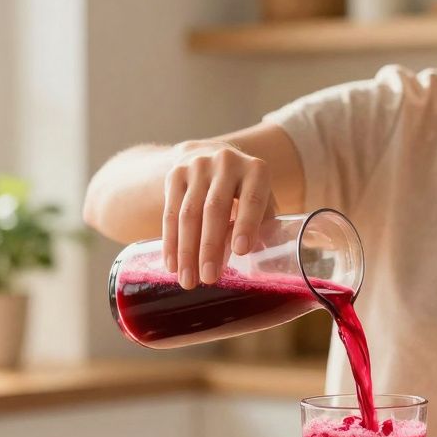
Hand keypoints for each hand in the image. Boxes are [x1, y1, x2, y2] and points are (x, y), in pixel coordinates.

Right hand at [163, 140, 276, 288]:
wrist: (209, 156)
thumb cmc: (244, 190)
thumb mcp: (260, 200)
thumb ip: (264, 226)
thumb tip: (266, 263)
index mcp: (255, 170)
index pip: (251, 199)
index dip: (246, 224)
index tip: (241, 251)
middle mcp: (226, 163)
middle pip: (214, 209)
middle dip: (210, 247)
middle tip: (209, 279)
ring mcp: (197, 167)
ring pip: (188, 213)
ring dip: (187, 251)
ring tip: (188, 281)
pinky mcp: (175, 175)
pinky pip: (170, 213)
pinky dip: (171, 242)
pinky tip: (173, 265)